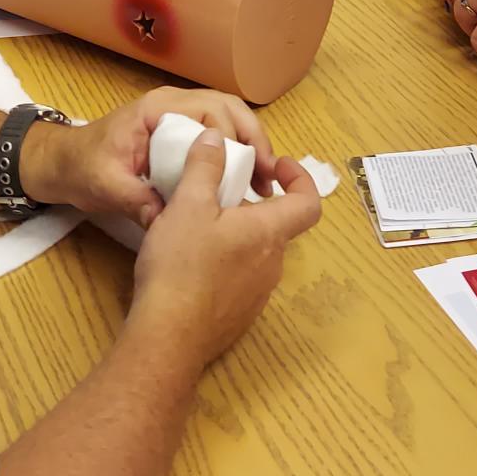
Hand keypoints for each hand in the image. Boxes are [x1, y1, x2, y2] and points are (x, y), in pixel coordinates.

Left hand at [24, 87, 276, 227]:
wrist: (61, 163)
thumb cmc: (81, 167)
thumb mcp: (107, 187)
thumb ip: (138, 200)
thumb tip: (175, 223)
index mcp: (158, 109)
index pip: (211, 110)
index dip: (236, 138)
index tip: (250, 170)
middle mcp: (173, 104)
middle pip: (228, 107)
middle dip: (253, 138)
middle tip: (266, 176)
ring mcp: (177, 116)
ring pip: (227, 118)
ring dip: (249, 144)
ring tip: (262, 181)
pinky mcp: (179, 132)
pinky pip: (216, 134)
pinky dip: (235, 152)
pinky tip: (242, 181)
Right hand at [128, 132, 321, 367]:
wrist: (168, 338)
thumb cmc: (182, 266)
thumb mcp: (187, 205)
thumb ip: (204, 167)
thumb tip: (216, 137)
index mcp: (268, 233)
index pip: (309, 203)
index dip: (300, 179)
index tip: (276, 167)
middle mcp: (272, 264)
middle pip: (274, 226)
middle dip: (250, 206)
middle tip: (215, 194)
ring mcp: (257, 294)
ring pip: (254, 253)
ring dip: (235, 235)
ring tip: (195, 227)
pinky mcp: (239, 316)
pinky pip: (239, 279)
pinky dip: (224, 263)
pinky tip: (189, 266)